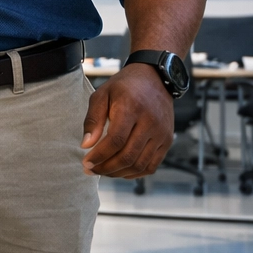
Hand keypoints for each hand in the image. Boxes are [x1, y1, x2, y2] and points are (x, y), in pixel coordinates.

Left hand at [81, 63, 175, 177]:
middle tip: (90, 170)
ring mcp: (161, 134)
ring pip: (140, 164)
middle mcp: (150, 123)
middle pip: (128, 156)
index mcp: (131, 108)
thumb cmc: (124, 87)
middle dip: (106, 168)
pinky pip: (152, 165)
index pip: (116, 140)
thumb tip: (86, 145)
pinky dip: (135, 173)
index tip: (86, 163)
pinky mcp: (167, 141)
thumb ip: (93, 119)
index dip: (100, 155)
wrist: (155, 79)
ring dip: (119, 173)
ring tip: (102, 171)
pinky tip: (120, 171)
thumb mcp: (102, 94)